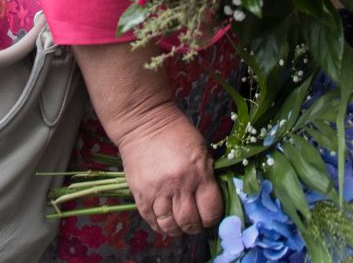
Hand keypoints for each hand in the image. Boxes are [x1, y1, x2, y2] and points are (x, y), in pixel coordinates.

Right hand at [114, 105, 221, 236]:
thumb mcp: (201, 150)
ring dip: (177, 229)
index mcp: (198, 172)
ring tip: (179, 225)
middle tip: (195, 222)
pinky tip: (164, 222)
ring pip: (170, 225)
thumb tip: (210, 200)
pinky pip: (150, 220)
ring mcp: (157, 191)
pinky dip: (159, 226)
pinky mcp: (140, 193)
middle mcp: (178, 185)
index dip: (213, 217)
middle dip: (195, 227)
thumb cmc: (177, 132)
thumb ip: (206, 176)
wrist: (144, 122)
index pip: (211, 210)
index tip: (210, 215)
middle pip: (190, 221)